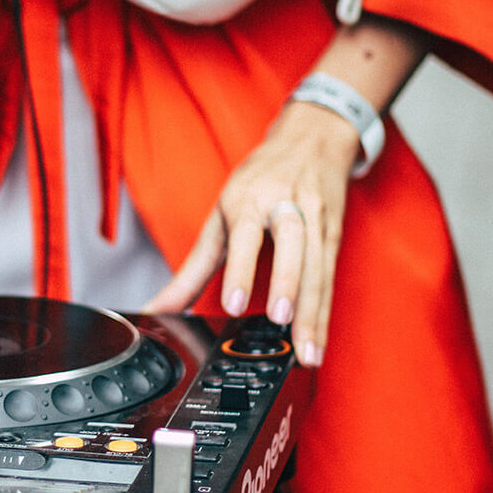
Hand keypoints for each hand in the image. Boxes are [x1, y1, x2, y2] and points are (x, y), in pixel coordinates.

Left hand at [145, 101, 359, 366]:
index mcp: (250, 200)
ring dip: (313, 313)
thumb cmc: (258, 182)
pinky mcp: (335, 235)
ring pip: (318, 267)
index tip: (233, 304)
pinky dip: (324, 313)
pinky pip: (330, 278)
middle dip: (288, 285)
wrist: (311, 140)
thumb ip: (191, 269)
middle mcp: (286, 206)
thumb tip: (157, 307)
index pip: (246, 235)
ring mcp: (316, 219)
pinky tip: (318, 342)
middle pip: (293, 246)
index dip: (241, 269)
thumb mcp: (220, 218)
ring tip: (306, 353)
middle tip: (280, 322)